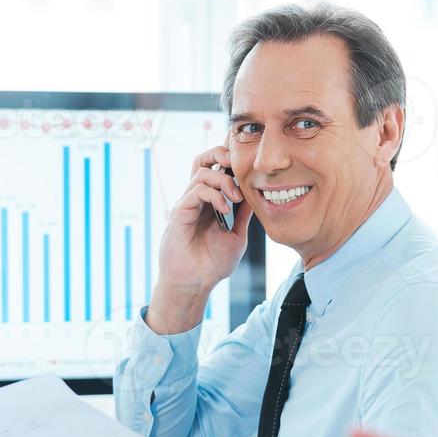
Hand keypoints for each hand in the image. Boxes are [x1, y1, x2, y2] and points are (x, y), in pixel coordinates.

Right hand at [148, 145, 252, 334]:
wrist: (196, 283)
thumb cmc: (213, 263)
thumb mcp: (237, 236)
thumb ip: (244, 216)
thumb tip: (257, 196)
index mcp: (211, 202)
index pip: (216, 169)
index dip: (228, 158)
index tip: (246, 158)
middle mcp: (197, 199)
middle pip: (202, 160)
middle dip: (220, 153)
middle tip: (238, 164)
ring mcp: (188, 204)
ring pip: (201, 171)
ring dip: (223, 179)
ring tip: (236, 198)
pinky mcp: (180, 212)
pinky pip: (196, 191)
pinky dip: (214, 195)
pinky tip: (225, 210)